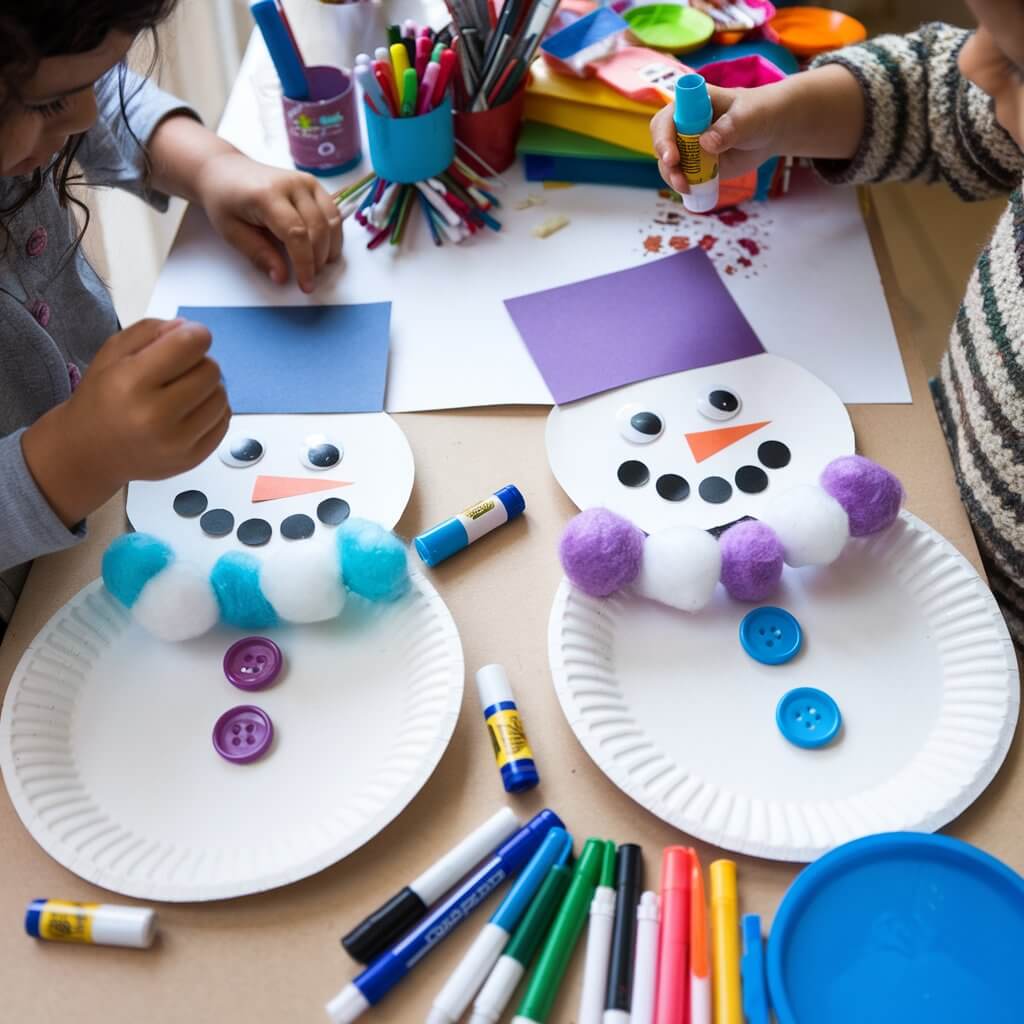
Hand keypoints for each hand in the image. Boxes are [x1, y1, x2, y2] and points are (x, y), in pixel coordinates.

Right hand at [23, 319, 229, 525]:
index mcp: (132, 382)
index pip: (190, 344)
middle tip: (180, 370)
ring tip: (184, 391)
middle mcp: (155, 415)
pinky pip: (224, 421)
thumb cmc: (103, 398)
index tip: (187, 338)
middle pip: (211, 370)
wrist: (90, 453)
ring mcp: (177, 442)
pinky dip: (213, 410)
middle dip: (200, 362)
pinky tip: (190, 411)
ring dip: (209, 387)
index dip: (195, 333)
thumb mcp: (112, 353)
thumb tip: (188, 327)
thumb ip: (149, 331)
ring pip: (222, 396)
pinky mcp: (192, 459)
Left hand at [196, 152, 341, 293]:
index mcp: (267, 195)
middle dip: (318, 260)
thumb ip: (259, 254)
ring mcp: (306, 182)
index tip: (306, 285)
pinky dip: (333, 235)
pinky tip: (323, 249)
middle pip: (318, 229)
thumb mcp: (232, 232)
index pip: (296, 234)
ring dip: (329, 249)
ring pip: (331, 222)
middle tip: (309, 278)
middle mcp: (292, 185)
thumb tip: (282, 277)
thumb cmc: (225, 200)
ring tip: (317, 265)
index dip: (304, 263)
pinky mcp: (313, 185)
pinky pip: (333, 214)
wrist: (224, 171)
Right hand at [651, 85, 779, 193]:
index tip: (674, 157)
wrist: (769, 130)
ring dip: (673, 177)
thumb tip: (706, 143)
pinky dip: (683, 185)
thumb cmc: (758, 113)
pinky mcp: (695, 164)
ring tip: (686, 188)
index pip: (666, 118)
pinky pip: (681, 176)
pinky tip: (692, 191)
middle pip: (662, 143)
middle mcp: (683, 124)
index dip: (664, 136)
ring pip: (668, 163)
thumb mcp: (748, 116)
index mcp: (691, 104)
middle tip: (679, 179)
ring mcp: (688, 145)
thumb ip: (730, 127)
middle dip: (666, 162)